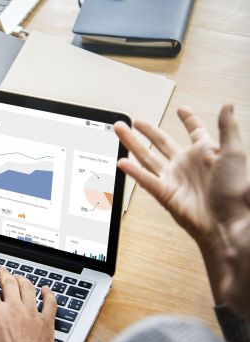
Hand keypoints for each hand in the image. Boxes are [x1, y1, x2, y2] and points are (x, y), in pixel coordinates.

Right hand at [0, 267, 56, 341]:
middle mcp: (15, 309)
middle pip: (9, 283)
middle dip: (3, 275)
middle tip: (1, 272)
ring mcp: (32, 315)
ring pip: (29, 288)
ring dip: (23, 280)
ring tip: (19, 277)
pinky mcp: (46, 325)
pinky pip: (50, 304)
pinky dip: (49, 294)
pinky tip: (46, 290)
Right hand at [115, 104, 248, 300]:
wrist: (226, 222)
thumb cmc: (234, 191)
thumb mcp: (234, 153)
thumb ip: (227, 128)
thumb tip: (227, 106)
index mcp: (205, 154)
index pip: (195, 132)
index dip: (189, 120)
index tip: (181, 110)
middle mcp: (187, 165)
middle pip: (162, 142)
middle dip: (148, 130)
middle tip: (135, 121)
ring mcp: (174, 178)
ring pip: (147, 156)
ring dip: (132, 142)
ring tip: (119, 130)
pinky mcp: (164, 193)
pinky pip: (145, 179)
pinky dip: (133, 171)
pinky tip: (121, 161)